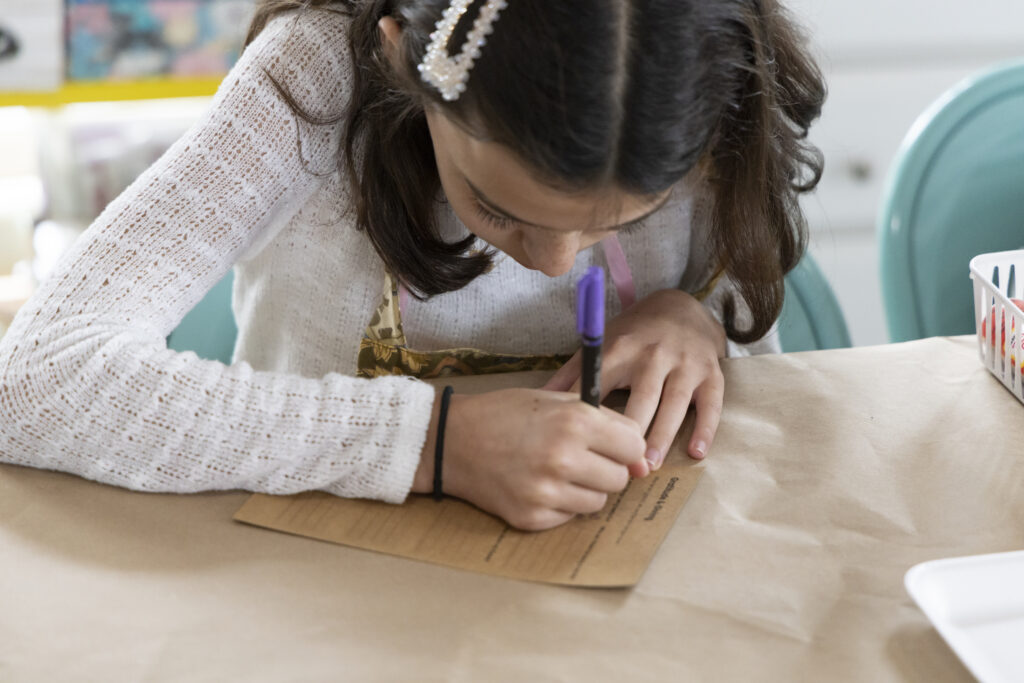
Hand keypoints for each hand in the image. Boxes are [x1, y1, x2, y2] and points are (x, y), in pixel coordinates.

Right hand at [413, 388, 647, 530]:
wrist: (450, 440)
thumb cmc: (505, 414)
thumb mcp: (556, 400)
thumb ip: (604, 424)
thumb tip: (642, 462)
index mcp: (574, 422)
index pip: (634, 446)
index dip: (624, 446)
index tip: (609, 445)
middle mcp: (563, 458)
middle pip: (620, 479)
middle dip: (606, 468)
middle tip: (578, 457)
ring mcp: (547, 492)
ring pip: (598, 502)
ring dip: (585, 488)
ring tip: (555, 470)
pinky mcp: (532, 517)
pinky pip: (570, 517)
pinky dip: (560, 504)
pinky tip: (537, 484)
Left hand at [543, 289, 725, 469]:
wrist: (682, 308)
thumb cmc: (634, 335)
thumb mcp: (603, 345)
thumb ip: (573, 373)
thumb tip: (539, 398)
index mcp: (622, 349)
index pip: (604, 384)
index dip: (594, 417)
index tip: (583, 446)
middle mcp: (654, 355)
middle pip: (643, 397)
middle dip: (633, 432)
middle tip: (622, 466)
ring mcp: (686, 364)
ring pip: (675, 403)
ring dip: (663, 435)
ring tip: (651, 464)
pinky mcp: (711, 373)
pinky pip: (711, 403)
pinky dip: (705, 428)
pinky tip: (696, 453)